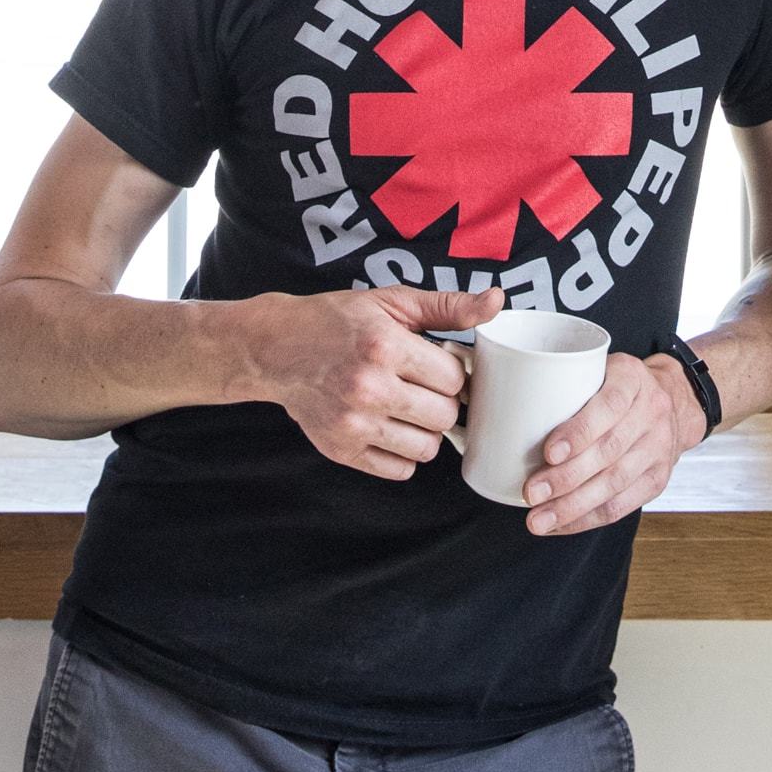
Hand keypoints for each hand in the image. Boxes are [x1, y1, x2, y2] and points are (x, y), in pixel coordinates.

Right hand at [244, 286, 503, 479]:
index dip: (452, 373)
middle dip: (442, 402)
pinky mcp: (341, 450)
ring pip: (427, 448)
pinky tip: (391, 427)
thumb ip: (448, 306)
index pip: (453, 378)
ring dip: (426, 430)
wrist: (275, 348)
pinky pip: (399, 469)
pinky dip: (403, 453)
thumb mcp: (392, 303)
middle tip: (425, 387)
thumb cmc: (337, 321)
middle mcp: (368, 388)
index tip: (439, 366)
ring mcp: (353, 425)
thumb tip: (497, 301)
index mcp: (384, 347)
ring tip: (409, 407)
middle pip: (445, 416)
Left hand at [521, 352, 705, 536]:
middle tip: (531, 492)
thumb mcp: (597, 367)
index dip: (579, 431)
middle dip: (567, 477)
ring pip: (615, 483)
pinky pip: (622, 505)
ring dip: (573, 506)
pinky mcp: (658, 478)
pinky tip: (561, 524)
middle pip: (610, 451)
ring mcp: (659, 447)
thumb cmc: (616, 385)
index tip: (549, 451)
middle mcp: (652, 412)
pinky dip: (588, 519)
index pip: (609, 405)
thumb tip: (499, 402)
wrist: (673, 400)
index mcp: (632, 378)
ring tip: (538, 518)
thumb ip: (561, 382)